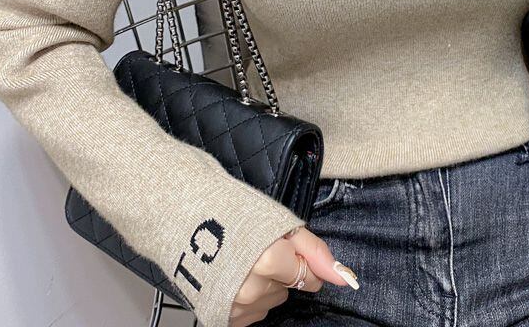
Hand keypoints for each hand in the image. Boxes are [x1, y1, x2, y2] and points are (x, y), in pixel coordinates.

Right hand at [228, 225, 357, 325]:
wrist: (185, 219)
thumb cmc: (230, 213)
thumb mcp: (280, 222)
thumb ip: (314, 251)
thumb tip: (343, 276)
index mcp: (268, 261)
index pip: (308, 277)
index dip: (300, 260)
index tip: (285, 247)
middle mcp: (252, 289)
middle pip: (288, 289)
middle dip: (280, 270)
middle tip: (257, 247)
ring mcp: (236, 306)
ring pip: (271, 300)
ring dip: (263, 284)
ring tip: (241, 259)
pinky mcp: (224, 316)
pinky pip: (252, 312)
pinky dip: (247, 297)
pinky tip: (233, 275)